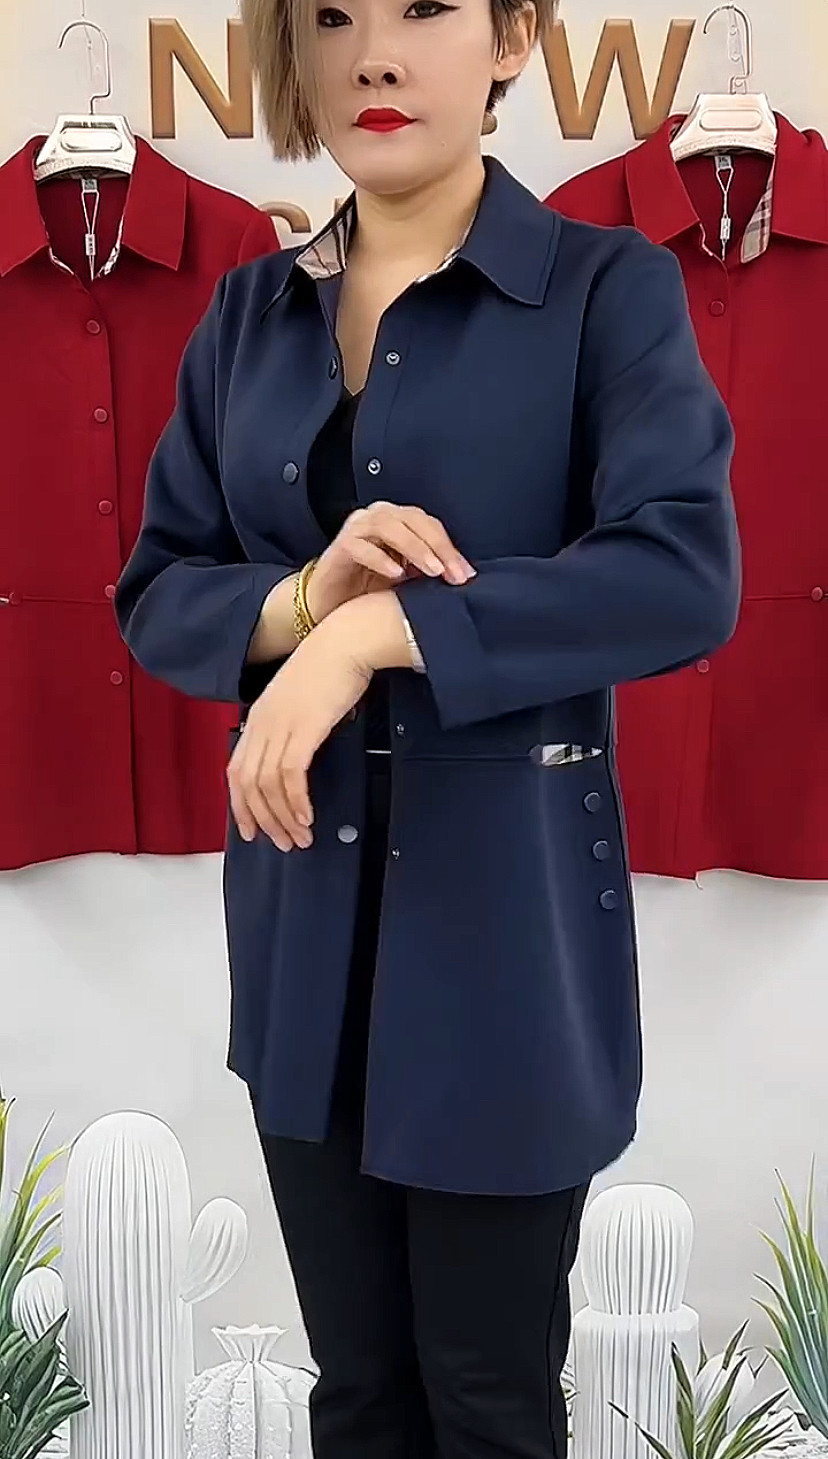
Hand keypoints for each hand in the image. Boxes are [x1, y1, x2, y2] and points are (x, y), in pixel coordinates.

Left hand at [227, 613, 372, 850]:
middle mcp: (262, 723)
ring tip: (300, 837)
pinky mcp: (302, 728)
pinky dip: (296, 802)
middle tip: (281, 843)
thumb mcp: (301, 700)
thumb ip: (292, 726)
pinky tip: (307, 817)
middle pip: (248, 784)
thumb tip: (297, 759)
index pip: (237, 770)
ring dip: (283, 818)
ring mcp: (280, 725)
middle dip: (263, 820)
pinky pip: (290, 776)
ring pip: (268, 786)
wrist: (348, 640)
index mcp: (258, 717)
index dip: (241, 805)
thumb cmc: (332, 666)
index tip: (252, 830)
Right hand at [306, 501, 474, 622]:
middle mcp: (378, 518)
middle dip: (438, 547)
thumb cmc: (367, 590)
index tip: (465, 574)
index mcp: (398, 522)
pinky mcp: (339, 545)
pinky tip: (396, 576)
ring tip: (431, 571)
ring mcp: (357, 528)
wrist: (327, 604)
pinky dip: (380, 559)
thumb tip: (461, 577)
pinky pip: (361, 546)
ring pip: (390, 527)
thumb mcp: (406, 579)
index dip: (449, 548)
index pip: (430, 525)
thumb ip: (428, 571)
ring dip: (414, 548)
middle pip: (414, 520)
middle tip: (452, 574)